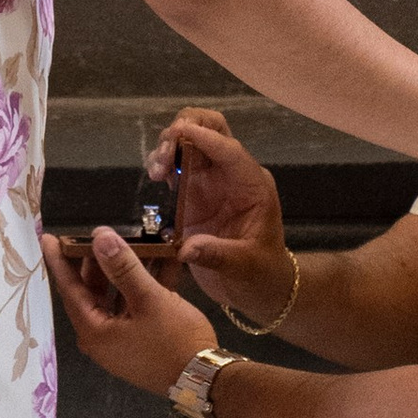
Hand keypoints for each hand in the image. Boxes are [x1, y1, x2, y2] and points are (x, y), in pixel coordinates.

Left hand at [43, 225, 222, 400]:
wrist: (206, 380)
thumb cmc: (174, 340)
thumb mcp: (149, 299)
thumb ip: (123, 266)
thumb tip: (99, 236)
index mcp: (93, 330)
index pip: (69, 288)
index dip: (60, 260)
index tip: (48, 237)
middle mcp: (100, 337)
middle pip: (91, 292)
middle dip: (97, 261)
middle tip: (97, 233)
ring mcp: (120, 341)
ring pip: (114, 297)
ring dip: (124, 271)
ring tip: (131, 240)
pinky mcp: (139, 341)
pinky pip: (133, 307)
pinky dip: (141, 287)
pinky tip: (157, 261)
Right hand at [152, 106, 294, 327]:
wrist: (259, 287)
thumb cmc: (261, 274)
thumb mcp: (244, 266)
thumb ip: (218, 255)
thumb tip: (187, 248)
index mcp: (252, 185)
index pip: (230, 150)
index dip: (205, 138)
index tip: (179, 134)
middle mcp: (231, 175)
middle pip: (211, 129)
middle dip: (186, 130)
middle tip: (165, 155)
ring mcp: (211, 182)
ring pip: (189, 142)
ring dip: (168, 146)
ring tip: (156, 170)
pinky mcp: (192, 194)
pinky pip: (176, 165)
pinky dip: (162, 163)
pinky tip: (155, 177)